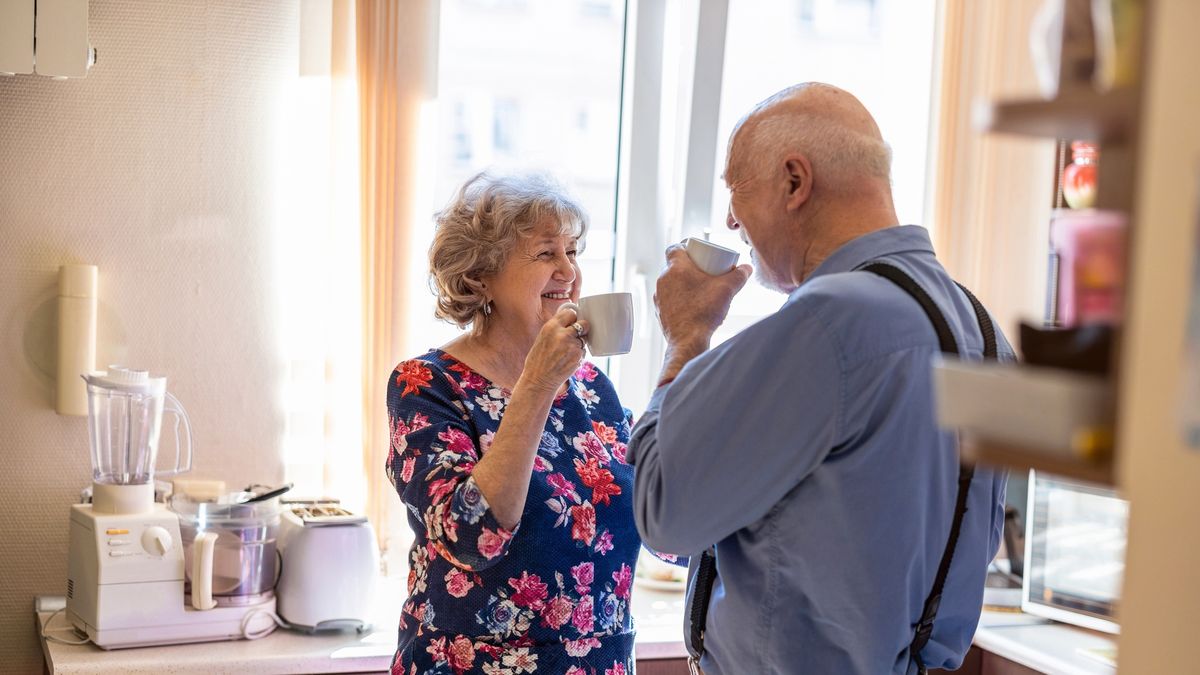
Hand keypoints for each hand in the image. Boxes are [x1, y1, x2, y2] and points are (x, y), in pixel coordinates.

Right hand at [519, 305, 587, 392]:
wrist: (538, 380)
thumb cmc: (538, 361)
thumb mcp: (542, 338)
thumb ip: (555, 329)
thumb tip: (570, 321)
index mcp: (550, 327)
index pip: (570, 313)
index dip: (573, 318)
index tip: (572, 322)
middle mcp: (562, 334)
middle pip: (583, 324)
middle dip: (582, 329)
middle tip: (577, 336)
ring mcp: (572, 345)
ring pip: (584, 339)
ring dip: (579, 344)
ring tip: (567, 353)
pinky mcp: (578, 356)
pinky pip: (583, 351)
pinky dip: (579, 355)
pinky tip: (568, 360)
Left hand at [654, 244, 751, 375]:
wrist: (688, 341)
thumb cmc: (704, 312)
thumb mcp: (727, 289)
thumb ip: (739, 276)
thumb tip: (747, 268)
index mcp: (675, 268)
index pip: (675, 247)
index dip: (686, 246)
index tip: (698, 251)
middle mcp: (663, 280)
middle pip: (674, 265)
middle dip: (689, 265)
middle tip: (704, 270)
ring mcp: (659, 296)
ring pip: (670, 282)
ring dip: (683, 282)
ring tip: (699, 288)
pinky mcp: (659, 311)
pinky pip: (669, 298)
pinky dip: (679, 297)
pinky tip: (692, 304)